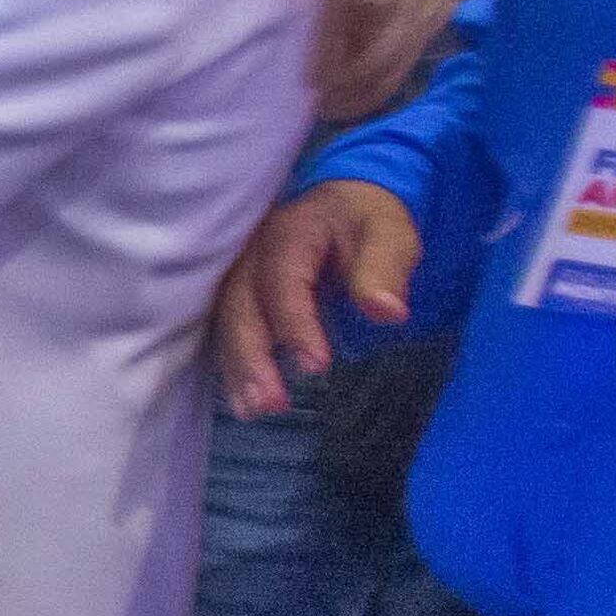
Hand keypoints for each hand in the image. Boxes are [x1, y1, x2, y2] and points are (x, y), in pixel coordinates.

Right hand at [210, 182, 420, 419]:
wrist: (342, 204)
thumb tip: (386, 312)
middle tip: (271, 404)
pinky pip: (227, 330)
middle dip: (252, 356)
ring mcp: (239, 274)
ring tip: (253, 411)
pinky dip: (232, 366)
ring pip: (226, 321)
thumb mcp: (389, 234)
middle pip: (239, 304)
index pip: (283, 279)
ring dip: (236, 368)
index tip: (316, 366)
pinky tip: (243, 400)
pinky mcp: (238, 294)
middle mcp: (252, 253)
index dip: (294, 323)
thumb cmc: (366, 222)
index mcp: (290, 232)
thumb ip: (384, 269)